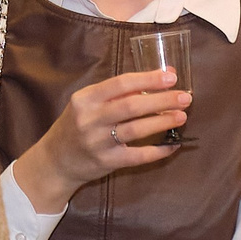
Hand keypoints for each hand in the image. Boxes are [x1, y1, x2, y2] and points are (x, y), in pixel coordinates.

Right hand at [10, 68, 189, 214]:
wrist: (55, 161)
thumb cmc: (77, 126)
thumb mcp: (87, 104)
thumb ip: (115, 94)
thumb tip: (156, 80)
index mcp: (86, 99)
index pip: (121, 84)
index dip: (148, 79)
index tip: (172, 76)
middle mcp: (90, 119)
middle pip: (131, 106)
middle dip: (162, 100)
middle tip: (185, 97)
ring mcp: (97, 142)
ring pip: (136, 129)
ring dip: (162, 122)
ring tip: (181, 116)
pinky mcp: (106, 162)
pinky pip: (137, 156)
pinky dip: (157, 151)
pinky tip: (173, 145)